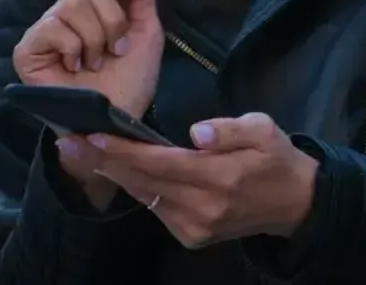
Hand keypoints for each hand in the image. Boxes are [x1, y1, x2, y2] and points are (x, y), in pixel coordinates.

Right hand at [13, 0, 162, 117]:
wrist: (115, 121)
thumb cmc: (130, 80)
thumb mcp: (147, 32)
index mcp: (95, 4)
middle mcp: (67, 11)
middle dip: (113, 18)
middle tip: (116, 48)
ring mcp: (46, 29)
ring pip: (72, 2)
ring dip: (96, 37)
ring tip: (95, 62)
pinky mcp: (28, 48)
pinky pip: (53, 26)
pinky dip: (74, 47)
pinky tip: (74, 68)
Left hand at [81, 113, 318, 248]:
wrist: (295, 203)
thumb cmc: (277, 158)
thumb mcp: (265, 129)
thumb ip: (230, 129)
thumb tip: (196, 134)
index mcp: (221, 176)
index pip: (161, 162)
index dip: (124, 151)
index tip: (93, 137)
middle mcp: (202, 207)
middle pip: (143, 182)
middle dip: (104, 162)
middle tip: (69, 142)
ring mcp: (194, 227)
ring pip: (144, 197)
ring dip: (114, 175)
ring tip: (84, 154)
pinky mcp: (191, 237)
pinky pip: (155, 208)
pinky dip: (137, 188)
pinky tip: (121, 171)